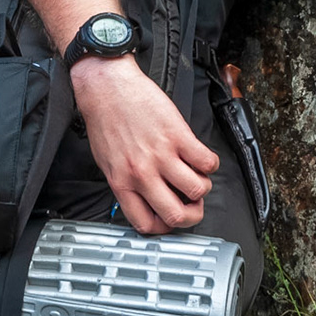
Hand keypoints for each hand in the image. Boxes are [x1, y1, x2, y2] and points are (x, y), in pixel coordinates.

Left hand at [71, 55, 217, 232]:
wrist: (108, 88)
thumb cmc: (105, 121)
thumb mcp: (106, 162)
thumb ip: (125, 184)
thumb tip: (144, 201)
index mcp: (122, 183)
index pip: (147, 224)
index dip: (164, 227)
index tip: (170, 218)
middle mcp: (142, 173)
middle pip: (177, 215)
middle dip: (191, 215)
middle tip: (192, 203)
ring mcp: (161, 155)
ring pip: (198, 190)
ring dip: (202, 186)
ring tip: (196, 175)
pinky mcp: (178, 136)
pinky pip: (207, 162)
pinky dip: (210, 164)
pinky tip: (200, 157)